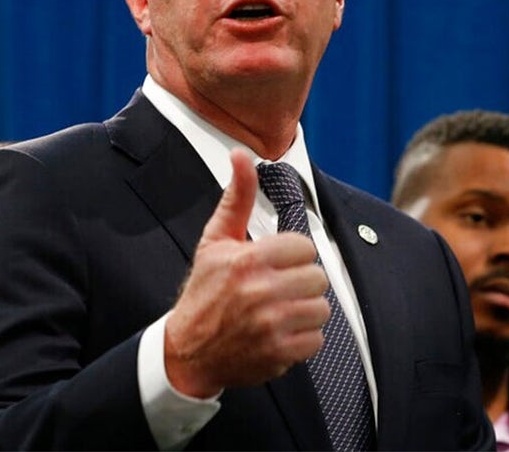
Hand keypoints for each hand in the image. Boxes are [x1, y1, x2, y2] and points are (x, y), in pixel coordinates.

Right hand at [164, 148, 329, 397]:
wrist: (188, 351)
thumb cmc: (204, 291)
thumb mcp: (216, 240)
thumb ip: (237, 197)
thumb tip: (241, 153)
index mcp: (248, 260)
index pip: (304, 248)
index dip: (292, 256)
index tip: (275, 264)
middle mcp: (260, 292)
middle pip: (318, 278)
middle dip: (301, 283)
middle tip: (278, 289)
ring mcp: (270, 326)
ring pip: (321, 309)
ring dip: (304, 311)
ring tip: (280, 311)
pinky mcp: (278, 354)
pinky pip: (316, 339)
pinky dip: (302, 339)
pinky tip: (280, 334)